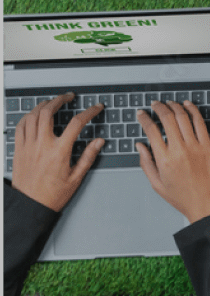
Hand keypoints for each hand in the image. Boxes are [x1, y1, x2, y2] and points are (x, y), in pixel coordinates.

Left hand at [11, 93, 105, 211]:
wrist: (29, 205)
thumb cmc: (52, 195)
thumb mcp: (76, 177)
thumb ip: (88, 157)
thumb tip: (99, 142)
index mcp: (59, 152)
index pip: (77, 123)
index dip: (89, 112)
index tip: (96, 108)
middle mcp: (42, 146)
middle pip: (48, 112)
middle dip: (60, 100)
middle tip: (68, 97)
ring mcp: (28, 146)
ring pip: (32, 116)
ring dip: (43, 105)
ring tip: (52, 103)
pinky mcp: (18, 150)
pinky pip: (20, 126)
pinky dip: (27, 117)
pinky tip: (34, 115)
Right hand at [135, 101, 209, 223]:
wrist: (207, 204)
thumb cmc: (183, 197)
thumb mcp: (157, 184)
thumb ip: (146, 163)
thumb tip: (140, 145)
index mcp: (164, 160)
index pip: (151, 131)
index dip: (144, 119)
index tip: (141, 114)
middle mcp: (179, 150)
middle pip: (168, 119)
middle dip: (159, 108)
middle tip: (154, 104)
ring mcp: (195, 146)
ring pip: (183, 117)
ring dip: (175, 106)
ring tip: (169, 103)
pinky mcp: (208, 145)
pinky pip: (200, 122)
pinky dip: (193, 110)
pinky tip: (187, 105)